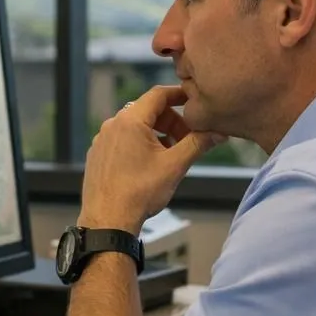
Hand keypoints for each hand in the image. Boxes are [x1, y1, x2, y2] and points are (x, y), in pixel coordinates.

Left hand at [79, 85, 225, 232]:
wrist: (108, 220)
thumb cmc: (139, 193)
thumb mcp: (175, 166)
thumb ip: (198, 143)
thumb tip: (218, 132)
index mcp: (130, 121)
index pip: (158, 94)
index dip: (179, 95)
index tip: (193, 101)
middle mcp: (112, 125)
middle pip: (147, 110)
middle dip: (171, 121)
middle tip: (187, 138)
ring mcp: (102, 140)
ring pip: (134, 126)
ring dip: (156, 134)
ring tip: (170, 154)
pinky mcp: (97, 154)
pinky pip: (122, 140)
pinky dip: (139, 144)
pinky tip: (149, 164)